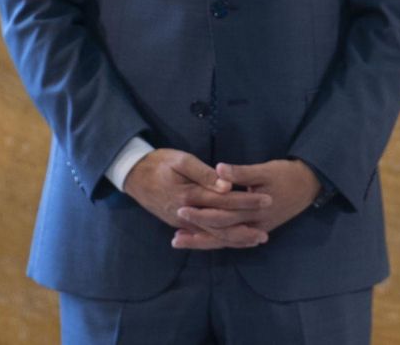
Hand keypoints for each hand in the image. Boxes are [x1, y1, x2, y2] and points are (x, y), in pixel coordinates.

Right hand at [121, 148, 272, 248]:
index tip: (267, 199)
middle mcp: (185, 213)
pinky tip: (232, 240)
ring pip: (211, 234)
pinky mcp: (178, 223)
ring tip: (254, 240)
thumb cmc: (159, 163)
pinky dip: (218, 239)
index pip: (224, 201)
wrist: (132, 175)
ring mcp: (180, 221)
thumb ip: (204, 173)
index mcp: (189, 195)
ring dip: (234, 239)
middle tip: (266, 232)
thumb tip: (226, 185)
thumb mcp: (181, 160)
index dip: (247, 201)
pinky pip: (202, 235)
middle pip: (220, 224)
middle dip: (244, 228)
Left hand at [170, 159, 322, 249]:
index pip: (222, 215)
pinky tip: (204, 240)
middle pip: (221, 232)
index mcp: (254, 209)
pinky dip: (218, 241)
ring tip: (181, 242)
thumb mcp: (265, 170)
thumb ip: (241, 173)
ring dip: (204, 242)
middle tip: (174, 236)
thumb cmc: (286, 174)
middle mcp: (255, 224)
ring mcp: (257, 230)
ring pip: (227, 240)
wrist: (309, 185)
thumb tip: (218, 170)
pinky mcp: (258, 229)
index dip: (201, 214)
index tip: (181, 209)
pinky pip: (235, 240)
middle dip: (197, 233)